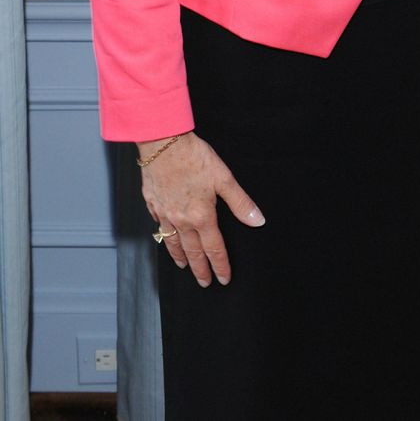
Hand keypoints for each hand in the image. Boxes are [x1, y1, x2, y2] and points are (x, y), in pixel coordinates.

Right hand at [137, 131, 264, 285]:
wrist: (163, 144)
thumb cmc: (194, 157)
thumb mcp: (224, 178)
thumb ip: (240, 202)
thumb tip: (257, 220)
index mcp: (202, 216)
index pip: (214, 248)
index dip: (220, 265)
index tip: (224, 279)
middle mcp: (182, 220)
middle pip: (193, 251)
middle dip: (200, 269)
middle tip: (205, 283)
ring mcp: (164, 214)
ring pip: (173, 243)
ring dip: (181, 258)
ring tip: (185, 267)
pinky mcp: (152, 204)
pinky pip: (159, 227)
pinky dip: (164, 237)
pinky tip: (166, 237)